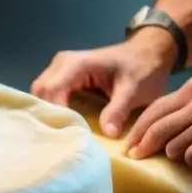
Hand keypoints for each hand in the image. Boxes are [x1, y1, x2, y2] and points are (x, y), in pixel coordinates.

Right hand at [31, 28, 175, 136]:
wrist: (150, 53)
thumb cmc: (143, 68)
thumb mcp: (133, 90)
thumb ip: (118, 110)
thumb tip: (107, 134)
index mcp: (77, 64)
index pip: (52, 91)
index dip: (56, 114)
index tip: (68, 136)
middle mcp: (63, 64)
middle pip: (41, 92)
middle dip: (49, 115)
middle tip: (62, 139)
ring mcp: (62, 70)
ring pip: (42, 94)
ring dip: (50, 113)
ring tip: (62, 135)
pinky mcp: (66, 78)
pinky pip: (51, 95)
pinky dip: (55, 110)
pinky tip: (65, 126)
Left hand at [125, 73, 191, 164]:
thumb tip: (173, 128)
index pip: (155, 108)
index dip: (138, 129)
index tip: (130, 144)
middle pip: (156, 126)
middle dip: (142, 145)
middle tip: (134, 159)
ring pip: (173, 143)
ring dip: (170, 156)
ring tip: (173, 163)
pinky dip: (191, 162)